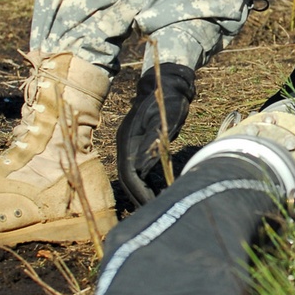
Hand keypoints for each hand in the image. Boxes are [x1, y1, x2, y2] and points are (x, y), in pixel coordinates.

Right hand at [116, 64, 195, 206]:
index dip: (140, 192)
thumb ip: (152, 140)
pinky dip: (145, 183)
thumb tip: (140, 168)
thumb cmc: (167, 101)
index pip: (130, 175)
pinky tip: (155, 190)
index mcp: (129, 141)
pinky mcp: (139, 145)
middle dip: (139, 197)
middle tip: (153, 212)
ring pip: (131, 175)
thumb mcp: (163, 119)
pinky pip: (138, 169)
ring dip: (141, 192)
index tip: (153, 205)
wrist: (166, 83)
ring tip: (154, 205)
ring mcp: (131, 145)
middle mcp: (126, 145)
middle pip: (128, 179)